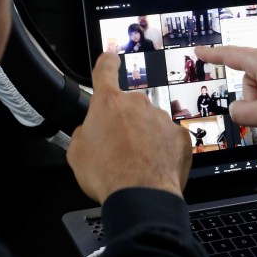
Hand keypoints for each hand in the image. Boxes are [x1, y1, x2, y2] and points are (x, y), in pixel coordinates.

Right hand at [67, 52, 190, 202]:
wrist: (141, 196)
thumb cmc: (108, 175)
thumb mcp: (77, 153)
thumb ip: (83, 133)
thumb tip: (89, 133)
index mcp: (108, 103)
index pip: (105, 70)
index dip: (107, 63)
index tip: (110, 59)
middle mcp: (137, 105)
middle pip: (129, 107)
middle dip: (124, 123)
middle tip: (117, 148)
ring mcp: (161, 119)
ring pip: (150, 123)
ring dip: (143, 138)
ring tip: (134, 164)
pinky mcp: (180, 136)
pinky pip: (168, 138)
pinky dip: (162, 150)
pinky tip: (152, 167)